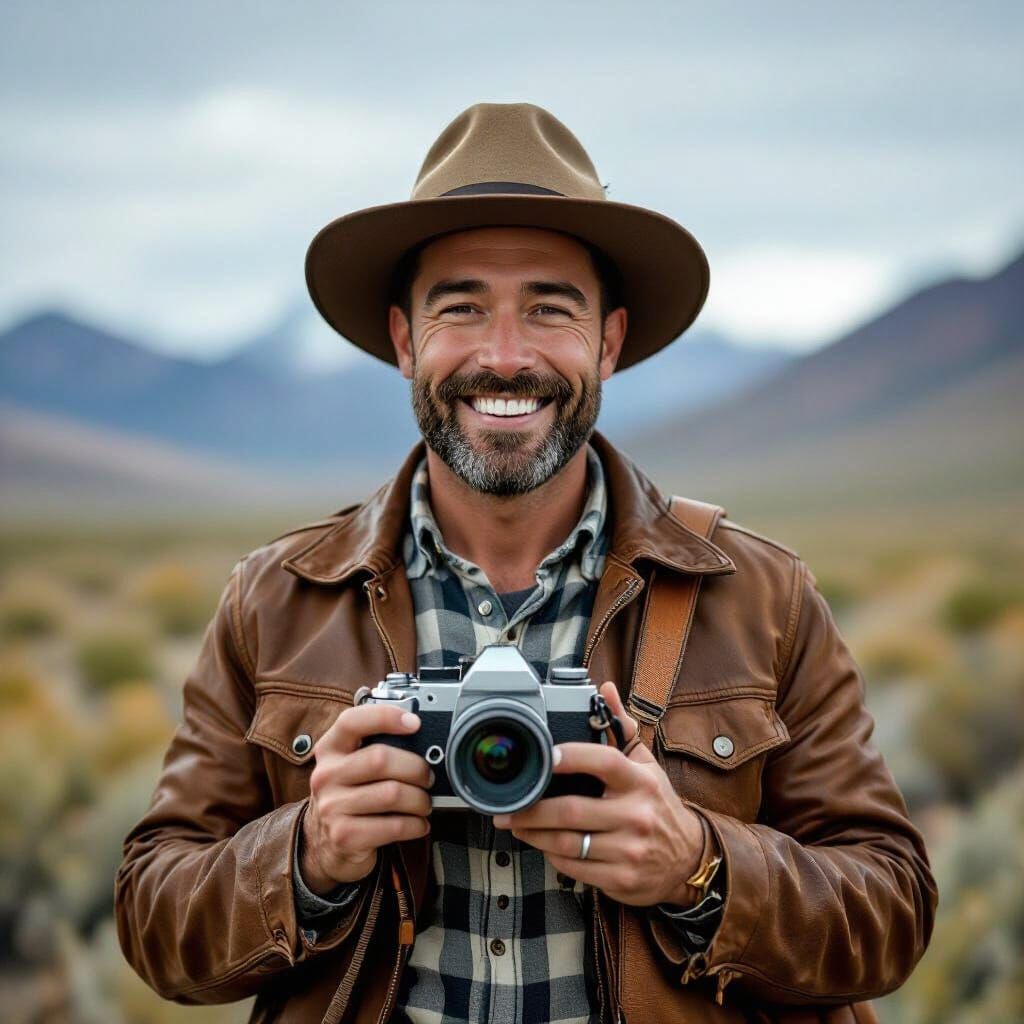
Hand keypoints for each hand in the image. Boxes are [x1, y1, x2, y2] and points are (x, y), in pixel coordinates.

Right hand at [301, 703, 432, 893]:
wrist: (324, 844)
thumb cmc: (350, 796)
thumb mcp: (352, 766)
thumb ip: (376, 746)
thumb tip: (420, 735)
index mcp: (330, 749)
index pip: (352, 721)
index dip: (385, 717)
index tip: (415, 722)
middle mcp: (326, 775)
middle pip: (380, 759)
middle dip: (416, 767)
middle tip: (428, 777)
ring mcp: (332, 807)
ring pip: (392, 794)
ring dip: (420, 799)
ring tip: (424, 803)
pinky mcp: (345, 836)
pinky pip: (393, 826)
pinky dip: (415, 825)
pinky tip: (418, 824)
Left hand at [493, 682, 703, 906]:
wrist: (689, 857)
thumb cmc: (657, 804)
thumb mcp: (645, 764)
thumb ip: (621, 727)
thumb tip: (605, 690)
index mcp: (640, 782)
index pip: (604, 761)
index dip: (571, 757)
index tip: (545, 755)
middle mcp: (637, 815)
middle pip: (573, 811)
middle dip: (533, 810)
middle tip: (509, 807)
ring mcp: (630, 850)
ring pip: (568, 843)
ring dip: (535, 834)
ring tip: (517, 825)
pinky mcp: (623, 878)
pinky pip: (575, 868)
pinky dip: (552, 855)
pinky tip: (543, 845)